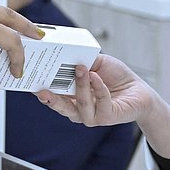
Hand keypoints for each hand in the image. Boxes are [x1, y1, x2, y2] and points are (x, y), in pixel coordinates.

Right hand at [36, 55, 155, 125]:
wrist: (138, 90)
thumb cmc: (116, 77)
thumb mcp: (96, 63)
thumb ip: (82, 59)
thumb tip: (68, 52)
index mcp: (71, 97)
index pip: (53, 96)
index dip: (42, 91)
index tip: (31, 83)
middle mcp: (79, 109)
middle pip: (61, 107)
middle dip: (51, 99)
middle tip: (41, 90)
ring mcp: (92, 116)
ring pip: (80, 105)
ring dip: (80, 87)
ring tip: (80, 70)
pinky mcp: (106, 117)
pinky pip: (100, 103)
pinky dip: (98, 88)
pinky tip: (97, 77)